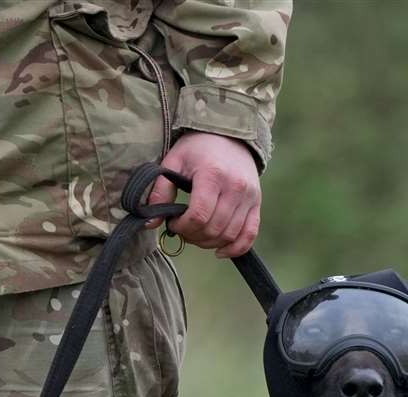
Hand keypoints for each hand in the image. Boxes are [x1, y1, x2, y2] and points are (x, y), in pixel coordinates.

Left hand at [148, 132, 260, 257]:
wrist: (230, 134)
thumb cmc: (197, 148)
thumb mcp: (173, 161)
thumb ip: (160, 191)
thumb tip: (150, 223)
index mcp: (212, 175)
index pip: (198, 216)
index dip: (182, 227)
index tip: (173, 223)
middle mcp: (235, 187)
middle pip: (213, 229)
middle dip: (193, 236)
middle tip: (183, 229)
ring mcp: (249, 196)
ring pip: (229, 235)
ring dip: (209, 243)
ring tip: (196, 234)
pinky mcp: (256, 203)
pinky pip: (250, 234)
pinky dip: (235, 248)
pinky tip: (219, 251)